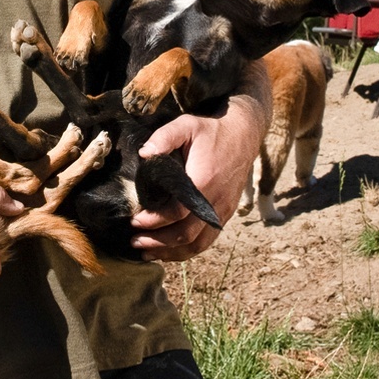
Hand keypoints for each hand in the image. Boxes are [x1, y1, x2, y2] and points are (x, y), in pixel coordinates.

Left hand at [130, 69, 271, 262]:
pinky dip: (187, 251)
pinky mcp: (225, 214)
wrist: (243, 134)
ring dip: (171, 252)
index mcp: (204, 181)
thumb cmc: (211, 131)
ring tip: (147, 252)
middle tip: (134, 241)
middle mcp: (215, 201)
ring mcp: (223, 210)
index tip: (134, 220)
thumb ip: (164, 137)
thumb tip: (144, 153)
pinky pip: (207, 241)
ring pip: (197, 243)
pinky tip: (169, 251)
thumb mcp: (186, 126)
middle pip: (186, 234)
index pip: (177, 212)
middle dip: (158, 242)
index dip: (154, 220)